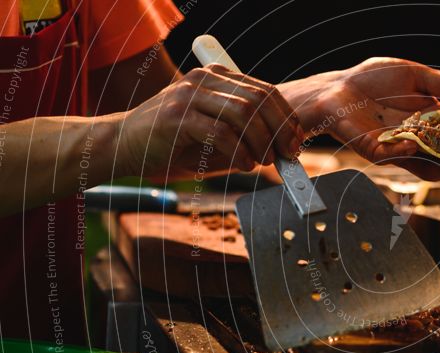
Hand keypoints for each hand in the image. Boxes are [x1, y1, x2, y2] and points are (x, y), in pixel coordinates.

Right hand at [118, 65, 303, 178]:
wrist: (120, 147)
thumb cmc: (171, 145)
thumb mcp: (214, 137)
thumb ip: (244, 137)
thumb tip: (281, 150)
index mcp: (216, 76)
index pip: (265, 90)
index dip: (286, 117)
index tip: (295, 142)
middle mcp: (203, 79)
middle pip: (259, 99)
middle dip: (280, 130)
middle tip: (286, 155)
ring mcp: (189, 94)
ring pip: (244, 113)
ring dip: (261, 141)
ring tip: (262, 162)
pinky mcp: (177, 116)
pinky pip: (221, 132)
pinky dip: (239, 151)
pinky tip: (244, 165)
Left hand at [311, 57, 439, 180]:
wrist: (339, 87)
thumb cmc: (374, 81)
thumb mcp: (415, 76)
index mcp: (429, 121)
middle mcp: (416, 139)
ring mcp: (396, 148)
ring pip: (424, 165)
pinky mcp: (374, 149)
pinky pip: (392, 156)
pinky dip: (405, 152)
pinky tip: (415, 145)